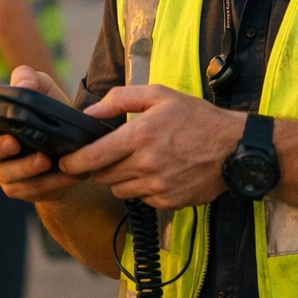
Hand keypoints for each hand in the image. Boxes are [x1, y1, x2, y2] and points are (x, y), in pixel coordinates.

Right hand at [0, 66, 84, 201]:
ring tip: (46, 159)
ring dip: (27, 168)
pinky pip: (34, 190)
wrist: (75, 144)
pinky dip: (52, 182)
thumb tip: (22, 84)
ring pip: (9, 176)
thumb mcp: (44, 89)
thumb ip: (31, 79)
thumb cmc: (51, 112)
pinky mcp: (27, 189)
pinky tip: (69, 174)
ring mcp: (8, 173)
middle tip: (14, 142)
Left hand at [66, 84, 245, 209]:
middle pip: (102, 176)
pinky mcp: (168, 202)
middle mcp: (147, 164)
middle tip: (106, 156)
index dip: (73, 162)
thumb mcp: (159, 95)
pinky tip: (154, 173)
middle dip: (97, 167)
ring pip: (119, 189)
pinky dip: (140, 188)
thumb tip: (90, 112)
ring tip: (134, 161)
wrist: (234, 148)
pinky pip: (140, 199)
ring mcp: (158, 186)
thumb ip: (120, 99)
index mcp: (140, 136)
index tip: (64, 163)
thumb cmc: (196, 118)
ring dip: (119, 178)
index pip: (94, 157)